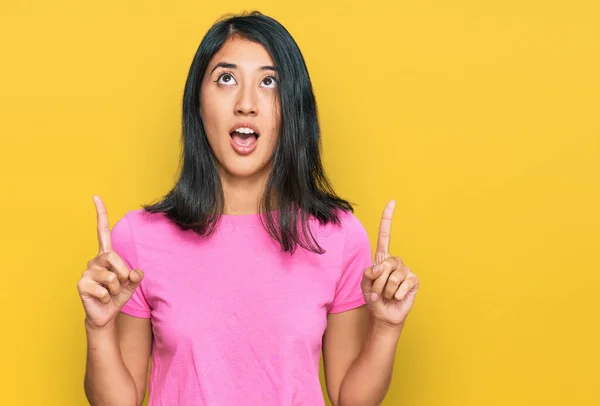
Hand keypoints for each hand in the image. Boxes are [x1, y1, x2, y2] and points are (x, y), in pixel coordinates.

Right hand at [77, 196, 143, 328]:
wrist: (106, 314)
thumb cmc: (118, 295)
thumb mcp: (132, 283)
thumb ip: (136, 276)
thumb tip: (137, 272)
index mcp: (107, 255)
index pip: (102, 231)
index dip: (101, 214)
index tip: (96, 197)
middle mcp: (95, 260)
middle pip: (113, 257)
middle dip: (123, 273)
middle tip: (121, 285)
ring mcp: (86, 271)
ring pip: (110, 277)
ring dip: (116, 289)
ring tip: (110, 293)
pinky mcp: (81, 284)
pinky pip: (103, 290)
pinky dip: (108, 297)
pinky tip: (102, 299)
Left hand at [361, 200, 418, 327]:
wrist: (384, 315)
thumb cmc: (374, 298)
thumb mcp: (364, 285)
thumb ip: (368, 274)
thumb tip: (380, 267)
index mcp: (382, 258)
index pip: (385, 235)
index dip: (387, 219)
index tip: (392, 202)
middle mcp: (395, 261)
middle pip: (385, 264)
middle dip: (377, 282)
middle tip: (377, 292)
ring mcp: (406, 270)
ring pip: (393, 277)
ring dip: (386, 290)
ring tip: (387, 295)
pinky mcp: (414, 280)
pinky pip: (403, 284)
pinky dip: (396, 294)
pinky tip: (397, 297)